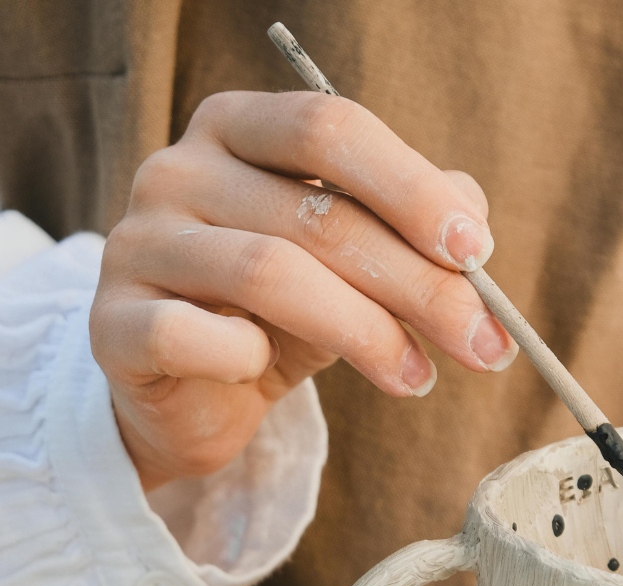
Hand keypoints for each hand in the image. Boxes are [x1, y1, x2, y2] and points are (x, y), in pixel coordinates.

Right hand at [89, 91, 516, 490]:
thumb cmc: (281, 318)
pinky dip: (246, 360)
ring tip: (417, 379)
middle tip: (482, 345)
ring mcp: (138, 243)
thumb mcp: (352, 267)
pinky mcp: (113, 324)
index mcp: (239, 131)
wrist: (192, 393)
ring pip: (270, 273)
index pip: (330, 129)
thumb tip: (472, 220)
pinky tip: (266, 374)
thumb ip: (408, 230)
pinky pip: (192, 335)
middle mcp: (178, 169)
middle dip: (418, 286)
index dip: (411, 188)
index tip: (477, 252)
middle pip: (318, 213)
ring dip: (365, 333)